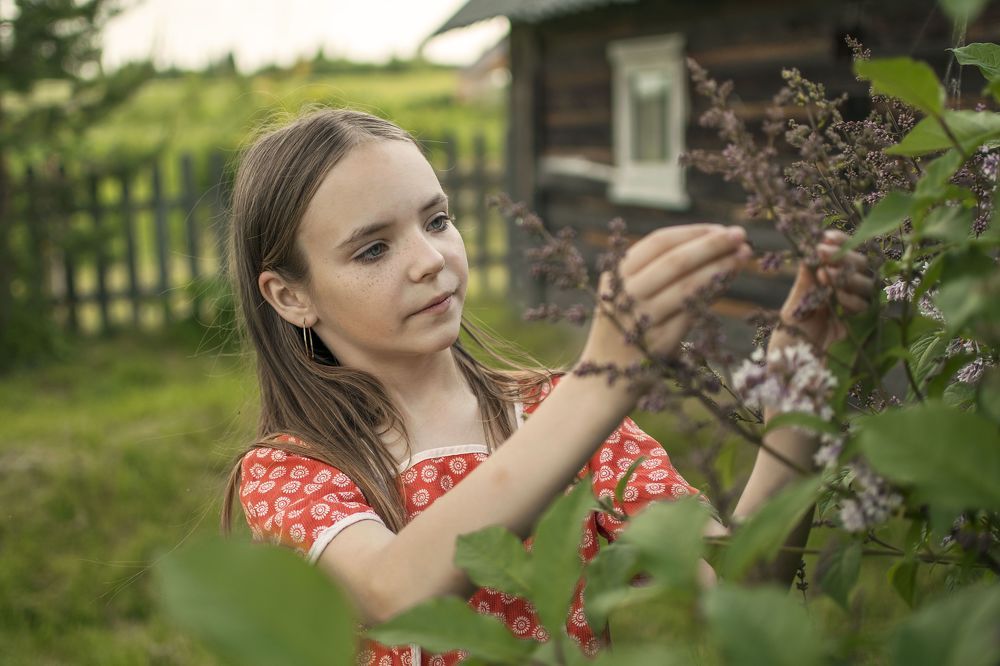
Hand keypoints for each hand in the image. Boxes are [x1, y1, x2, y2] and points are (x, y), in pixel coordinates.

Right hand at [580, 224, 752, 370]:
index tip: (721, 229)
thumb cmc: (625, 330)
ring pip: (688, 284)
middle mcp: (625, 294)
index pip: (659, 242)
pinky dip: (713, 293)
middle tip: (741, 235)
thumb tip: (711, 242)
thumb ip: (655, 269)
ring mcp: (640, 319)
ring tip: (743, 256)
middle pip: (676, 260)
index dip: (694, 232)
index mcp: (616, 274)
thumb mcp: (626, 293)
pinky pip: (692, 312)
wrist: (602, 384)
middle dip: (712, 244)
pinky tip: (728, 282)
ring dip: (720, 266)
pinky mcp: (658, 343)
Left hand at [771, 230, 874, 354]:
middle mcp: (847, 291)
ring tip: (826, 274)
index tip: (824, 237)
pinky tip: (835, 295)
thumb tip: (810, 250)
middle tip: (824, 252)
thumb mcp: (795, 303)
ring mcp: (856, 307)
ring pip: (866, 282)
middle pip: (861, 264)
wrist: (794, 365)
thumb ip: (806, 280)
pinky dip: (851, 297)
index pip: (844, 254)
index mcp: (831, 280)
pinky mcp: (862, 325)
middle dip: (843, 256)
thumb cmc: (792, 334)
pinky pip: (865, 305)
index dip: (839, 243)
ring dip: (846, 275)